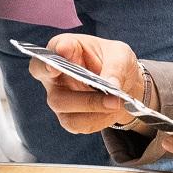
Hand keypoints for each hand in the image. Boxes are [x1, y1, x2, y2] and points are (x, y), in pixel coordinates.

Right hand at [31, 34, 149, 134]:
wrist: (123, 87)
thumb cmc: (115, 63)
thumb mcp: (121, 55)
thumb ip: (116, 67)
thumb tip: (112, 85)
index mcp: (63, 49)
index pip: (48, 52)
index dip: (53, 53)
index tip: (64, 50)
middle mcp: (53, 74)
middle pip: (49, 80)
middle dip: (75, 82)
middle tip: (107, 90)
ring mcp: (58, 97)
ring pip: (62, 105)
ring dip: (93, 105)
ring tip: (117, 102)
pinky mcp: (67, 118)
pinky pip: (76, 123)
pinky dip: (98, 118)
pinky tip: (111, 112)